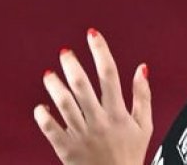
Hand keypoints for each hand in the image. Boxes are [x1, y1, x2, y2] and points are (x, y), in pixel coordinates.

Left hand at [33, 28, 151, 164]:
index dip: (100, 51)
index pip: (109, 74)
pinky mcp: (66, 149)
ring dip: (54, 86)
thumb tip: (142, 67)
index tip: (92, 34)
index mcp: (118, 113)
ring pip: (64, 104)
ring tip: (49, 74)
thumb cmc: (130, 156)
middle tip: (64, 52)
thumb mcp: (145, 126)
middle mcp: (99, 121)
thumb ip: (143, 95)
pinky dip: (43, 116)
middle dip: (72, 65)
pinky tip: (41, 106)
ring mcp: (81, 135)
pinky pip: (50, 129)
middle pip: (82, 86)